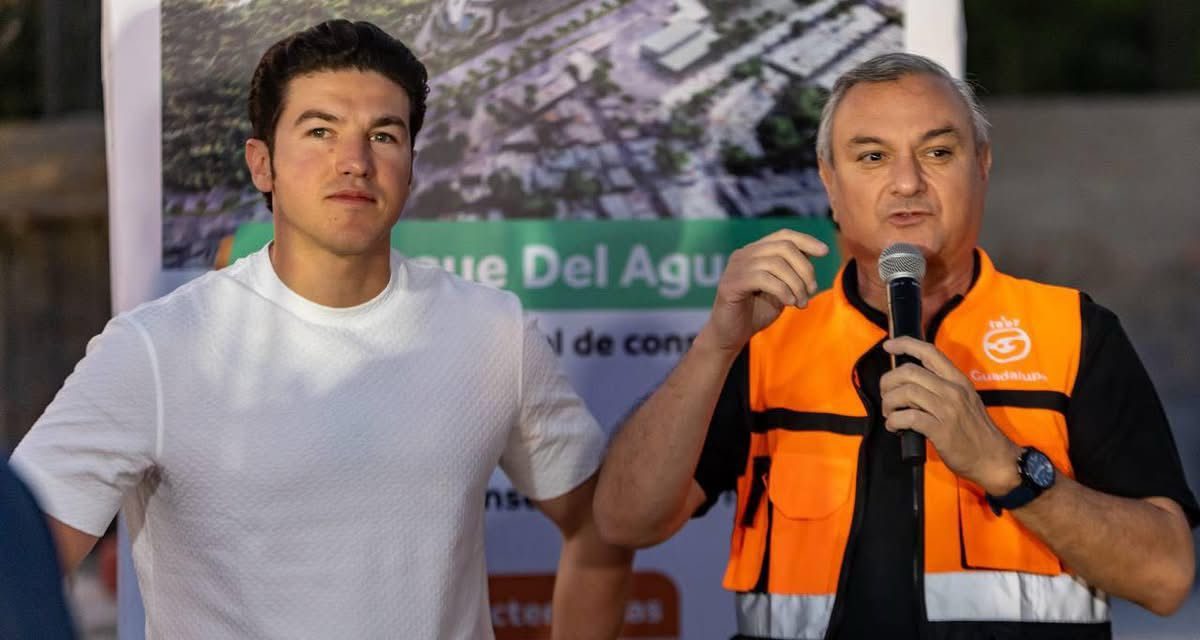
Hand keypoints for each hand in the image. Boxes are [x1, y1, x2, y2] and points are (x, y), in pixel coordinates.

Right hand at [702, 229, 827, 353]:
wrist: (732, 335)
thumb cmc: (756, 312)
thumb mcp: (782, 288)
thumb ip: (793, 270)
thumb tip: (816, 252)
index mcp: (755, 251)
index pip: (784, 235)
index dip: (806, 240)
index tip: (825, 252)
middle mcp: (743, 254)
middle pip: (783, 247)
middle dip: (805, 268)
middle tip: (812, 290)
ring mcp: (735, 267)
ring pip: (776, 263)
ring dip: (796, 284)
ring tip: (801, 302)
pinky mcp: (730, 284)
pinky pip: (764, 279)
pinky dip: (783, 290)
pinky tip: (789, 303)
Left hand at [880, 337, 1021, 494]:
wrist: (993, 458)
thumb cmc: (975, 431)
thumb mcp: (965, 400)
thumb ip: (942, 387)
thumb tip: (910, 382)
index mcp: (958, 380)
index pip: (929, 351)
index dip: (905, 344)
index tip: (888, 346)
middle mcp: (953, 390)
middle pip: (909, 372)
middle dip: (888, 381)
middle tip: (886, 395)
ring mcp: (947, 410)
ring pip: (906, 392)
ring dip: (889, 402)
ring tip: (890, 413)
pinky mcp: (941, 430)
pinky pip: (908, 418)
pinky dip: (894, 421)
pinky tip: (894, 427)